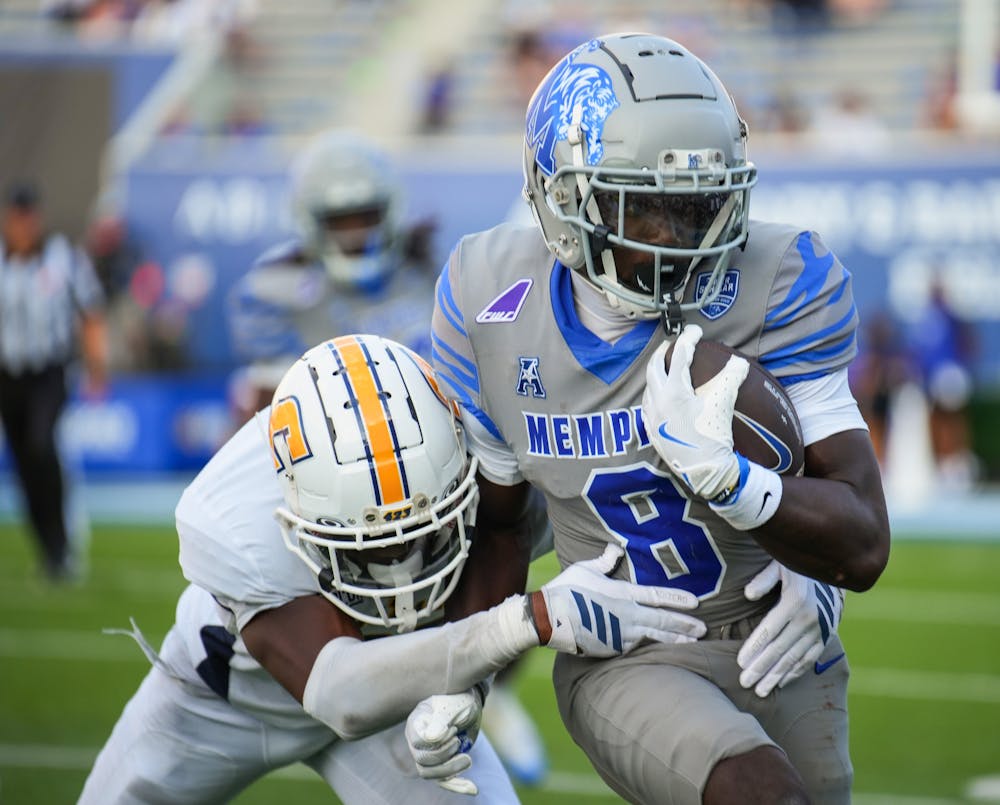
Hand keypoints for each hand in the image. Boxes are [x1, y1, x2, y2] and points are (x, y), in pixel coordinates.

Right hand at [405, 689, 482, 795]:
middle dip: (445, 756)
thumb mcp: (453, 707)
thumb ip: (441, 720)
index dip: (437, 742)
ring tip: (468, 759)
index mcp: (416, 723)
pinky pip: (443, 781)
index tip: (454, 730)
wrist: (469, 705)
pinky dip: (457, 786)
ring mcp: (427, 754)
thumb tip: (430, 738)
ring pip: (430, 774)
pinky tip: (473, 789)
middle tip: (460, 742)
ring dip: (451, 770)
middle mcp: (417, 741)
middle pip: (422, 761)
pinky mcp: (440, 764)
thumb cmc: (459, 701)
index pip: (418, 743)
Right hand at [539, 543, 705, 655]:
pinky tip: (665, 653)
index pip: (656, 596)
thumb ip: (604, 562)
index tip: (696, 603)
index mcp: (622, 593)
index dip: (677, 599)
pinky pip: (637, 649)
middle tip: (704, 630)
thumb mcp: (585, 569)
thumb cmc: (565, 589)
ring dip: (674, 640)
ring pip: (654, 638)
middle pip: (662, 621)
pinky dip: (653, 650)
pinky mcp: (612, 648)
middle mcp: (626, 615)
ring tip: (692, 643)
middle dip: (685, 625)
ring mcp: (620, 634)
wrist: (549, 617)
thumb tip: (616, 549)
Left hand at [642, 324, 748, 501]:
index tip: (696, 330)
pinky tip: (660, 396)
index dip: (689, 339)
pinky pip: (647, 404)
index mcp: (673, 391)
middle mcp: (657, 402)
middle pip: (654, 367)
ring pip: (648, 386)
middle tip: (672, 344)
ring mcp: (652, 417)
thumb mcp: (723, 404)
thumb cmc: (713, 437)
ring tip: (666, 367)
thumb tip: (739, 362)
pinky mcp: (651, 431)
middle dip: (663, 352)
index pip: (680, 357)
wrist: (705, 472)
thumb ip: (731, 378)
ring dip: (656, 373)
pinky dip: (653, 393)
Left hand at [737, 560, 843, 696]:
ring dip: (776, 676)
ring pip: (794, 658)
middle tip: (744, 683)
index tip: (740, 663)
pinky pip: (809, 659)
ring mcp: (819, 630)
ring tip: (760, 691)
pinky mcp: (825, 637)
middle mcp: (808, 618)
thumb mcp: (779, 565)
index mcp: (794, 600)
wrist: (832, 572)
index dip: (754, 647)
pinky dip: (795, 672)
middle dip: (761, 668)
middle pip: (780, 649)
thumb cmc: (796, 569)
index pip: (770, 630)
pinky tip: (781, 683)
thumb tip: (748, 595)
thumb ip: (763, 579)